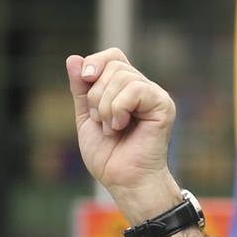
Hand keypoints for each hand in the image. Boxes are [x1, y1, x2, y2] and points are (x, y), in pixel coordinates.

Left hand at [66, 48, 183, 222]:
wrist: (123, 179)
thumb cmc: (108, 154)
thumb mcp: (86, 117)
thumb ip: (81, 89)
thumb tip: (73, 58)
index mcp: (125, 89)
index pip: (112, 56)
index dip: (95, 63)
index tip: (84, 80)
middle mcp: (142, 88)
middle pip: (113, 65)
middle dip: (95, 95)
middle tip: (101, 122)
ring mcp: (154, 95)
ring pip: (122, 77)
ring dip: (105, 107)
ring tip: (111, 129)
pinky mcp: (163, 105)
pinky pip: (135, 89)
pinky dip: (118, 109)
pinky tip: (121, 127)